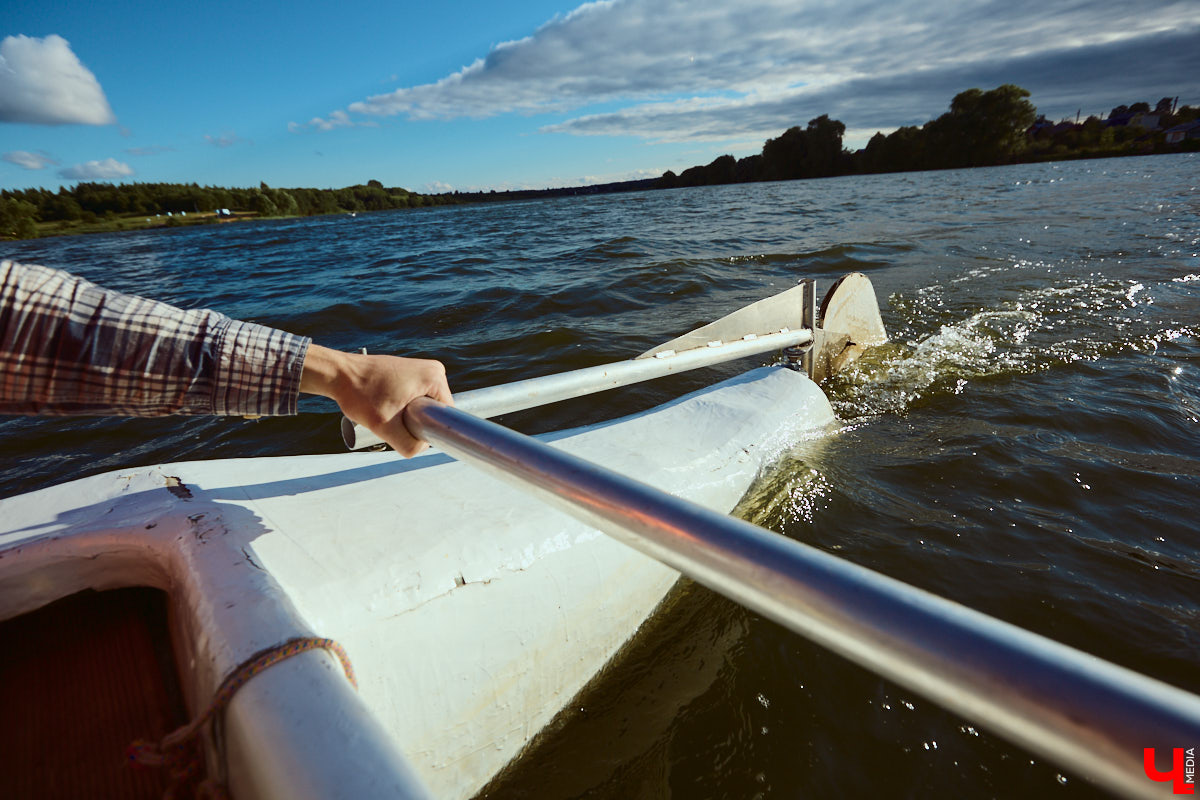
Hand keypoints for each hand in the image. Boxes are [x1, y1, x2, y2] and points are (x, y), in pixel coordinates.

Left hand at [300, 344, 451, 455]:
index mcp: (435, 377)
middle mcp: (434, 370)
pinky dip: (405, 407)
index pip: (445, 415)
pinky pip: (417, 398)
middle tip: (392, 420)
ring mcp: (423, 369)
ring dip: (409, 416)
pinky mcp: (412, 372)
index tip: (406, 430)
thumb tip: (422, 448)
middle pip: (435, 411)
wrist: (339, 373)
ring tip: (387, 411)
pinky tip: (387, 406)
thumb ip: (407, 444)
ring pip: (425, 406)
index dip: (429, 430)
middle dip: (416, 422)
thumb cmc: (359, 394)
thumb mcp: (384, 426)